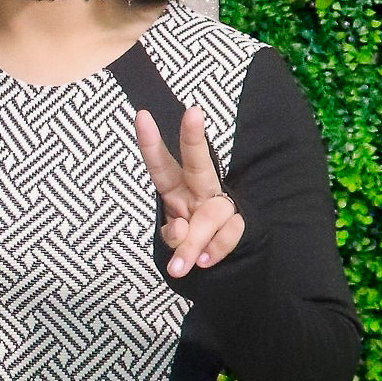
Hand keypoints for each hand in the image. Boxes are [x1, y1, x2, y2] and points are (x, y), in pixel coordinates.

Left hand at [136, 106, 246, 277]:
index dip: (150, 143)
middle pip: (198, 162)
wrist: (220, 266)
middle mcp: (199, 191)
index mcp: (176, 189)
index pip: (161, 166)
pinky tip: (206, 262)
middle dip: (193, 138)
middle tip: (192, 112)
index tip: (141, 115)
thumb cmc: (188, 244)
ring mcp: (220, 206)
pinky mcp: (239, 223)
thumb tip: (182, 231)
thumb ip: (173, 236)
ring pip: (212, 213)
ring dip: (195, 242)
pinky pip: (229, 232)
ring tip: (180, 268)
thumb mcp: (172, 241)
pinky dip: (216, 249)